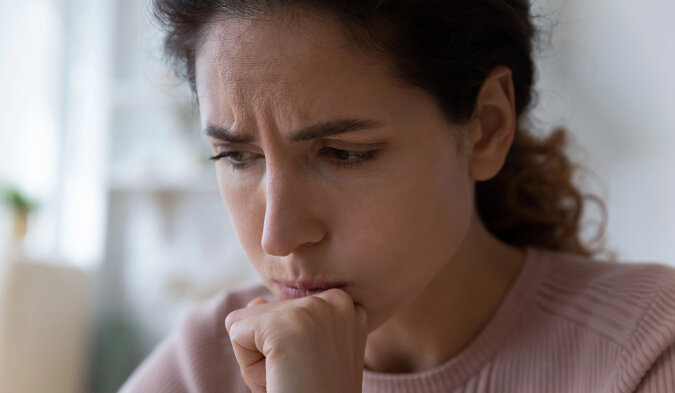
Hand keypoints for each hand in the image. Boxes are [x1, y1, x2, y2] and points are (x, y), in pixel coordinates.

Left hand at [224, 288, 367, 392]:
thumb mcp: (304, 358)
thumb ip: (284, 323)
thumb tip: (255, 301)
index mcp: (347, 306)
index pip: (287, 309)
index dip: (289, 347)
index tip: (313, 370)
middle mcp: (336, 300)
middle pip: (266, 312)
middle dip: (271, 350)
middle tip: (300, 379)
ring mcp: (313, 310)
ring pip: (248, 320)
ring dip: (259, 358)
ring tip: (292, 380)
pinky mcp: (286, 324)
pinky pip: (235, 329)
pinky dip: (247, 364)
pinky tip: (279, 379)